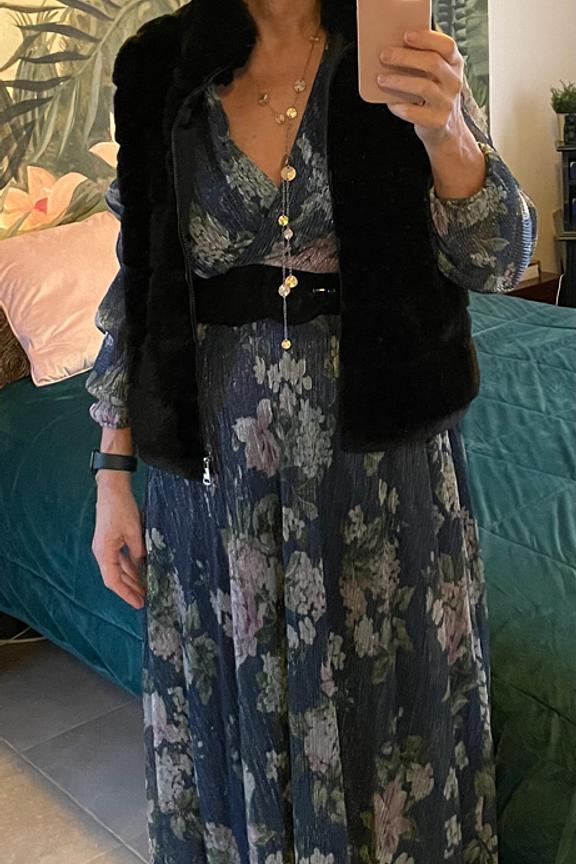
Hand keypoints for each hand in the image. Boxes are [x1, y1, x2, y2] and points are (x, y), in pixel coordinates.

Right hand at [92, 472, 146, 608]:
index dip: (126, 593)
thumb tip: (143, 565)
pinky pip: (121, 558)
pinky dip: (131, 566)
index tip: (138, 603)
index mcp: (104, 552)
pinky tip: (141, 571)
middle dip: (130, 589)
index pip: (113, 581)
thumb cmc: (120, 507)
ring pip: (119, 568)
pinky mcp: (111, 540)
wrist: (112, 488)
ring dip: (131, 579)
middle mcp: (102, 552)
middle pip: (116, 577)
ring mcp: (106, 546)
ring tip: (145, 588)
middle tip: (145, 599)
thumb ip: (138, 551)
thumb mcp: (134, 532)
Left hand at [377, 28, 465, 147]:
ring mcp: (447, 103)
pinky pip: (414, 112)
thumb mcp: (436, 75)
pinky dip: (400, 106)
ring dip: (399, 81)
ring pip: (423, 87)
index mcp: (455, 65)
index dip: (427, 39)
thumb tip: (393, 48)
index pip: (447, 45)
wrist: (446, 130)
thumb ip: (423, 61)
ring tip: (381, 78)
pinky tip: (390, 102)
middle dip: (405, 57)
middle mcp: (454, 82)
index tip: (406, 35)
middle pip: (432, 63)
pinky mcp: (437, 122)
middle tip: (384, 55)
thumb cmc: (435, 95)